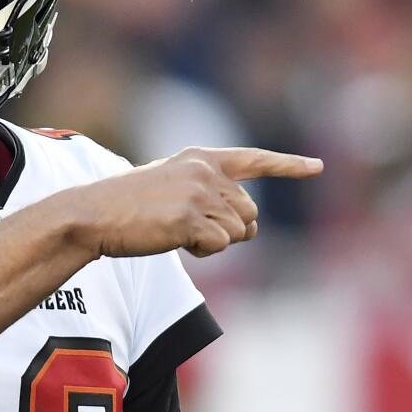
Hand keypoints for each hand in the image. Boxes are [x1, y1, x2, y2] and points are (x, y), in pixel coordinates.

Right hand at [68, 147, 322, 258]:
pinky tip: (175, 241)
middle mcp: (204, 171)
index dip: (288, 165)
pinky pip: (220, 246)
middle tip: (191, 229)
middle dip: (230, 229)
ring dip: (214, 242)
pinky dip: (202, 252)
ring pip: (238, 232)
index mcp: (200, 158)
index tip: (316, 166)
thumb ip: (209, 194)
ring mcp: (197, 193)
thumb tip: (248, 224)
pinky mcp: (189, 218)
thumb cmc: (129, 206)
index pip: (254, 160)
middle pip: (250, 212)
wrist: (94, 214)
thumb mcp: (172, 186)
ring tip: (176, 232)